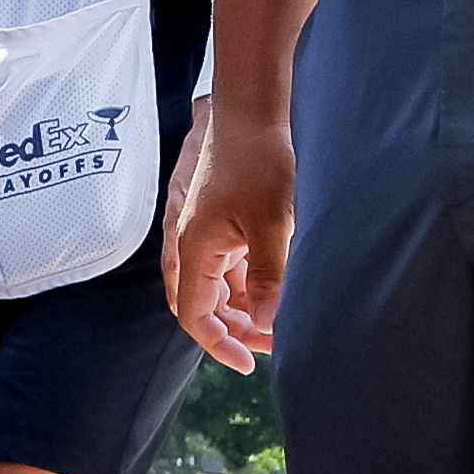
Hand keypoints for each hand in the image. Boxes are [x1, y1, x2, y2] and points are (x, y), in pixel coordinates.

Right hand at [168, 103, 292, 372]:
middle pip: (205, 305)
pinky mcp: (220, 219)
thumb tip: (268, 324)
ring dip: (245, 307)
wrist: (252, 111)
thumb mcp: (273, 225)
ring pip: (219, 286)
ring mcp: (204, 231)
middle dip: (237, 329)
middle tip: (276, 342)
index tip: (250, 362)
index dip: (220, 345)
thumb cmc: (259, 160)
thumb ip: (270, 278)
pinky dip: (248, 282)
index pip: (195, 317)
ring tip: (282, 316)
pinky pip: (228, 264)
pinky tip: (277, 284)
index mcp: (194, 249)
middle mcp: (191, 244)